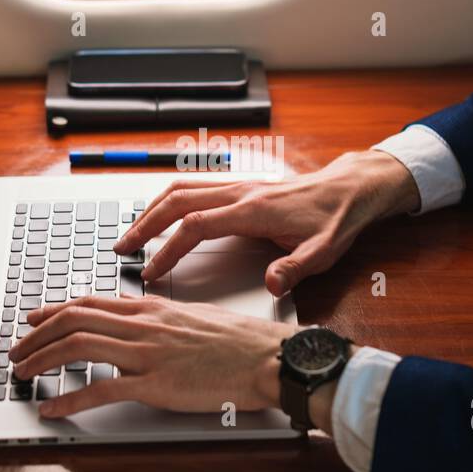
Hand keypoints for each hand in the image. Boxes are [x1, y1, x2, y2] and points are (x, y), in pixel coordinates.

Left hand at [9, 293, 303, 418]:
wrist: (268, 357)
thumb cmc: (242, 343)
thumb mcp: (196, 318)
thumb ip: (163, 320)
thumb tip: (142, 321)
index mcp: (153, 309)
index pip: (91, 302)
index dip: (55, 310)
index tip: (34, 318)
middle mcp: (144, 326)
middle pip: (74, 320)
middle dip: (37, 335)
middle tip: (17, 350)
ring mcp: (147, 354)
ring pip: (78, 348)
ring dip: (42, 360)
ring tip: (23, 374)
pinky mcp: (155, 384)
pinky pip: (100, 390)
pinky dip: (69, 399)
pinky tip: (52, 409)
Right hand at [114, 150, 420, 296]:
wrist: (350, 189)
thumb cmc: (337, 220)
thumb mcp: (324, 251)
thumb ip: (296, 269)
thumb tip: (271, 285)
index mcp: (253, 210)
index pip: (196, 227)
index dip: (169, 250)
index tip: (151, 272)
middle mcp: (239, 193)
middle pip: (177, 201)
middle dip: (145, 225)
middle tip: (122, 249)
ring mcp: (238, 186)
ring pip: (182, 190)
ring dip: (152, 210)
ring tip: (131, 234)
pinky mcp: (240, 187)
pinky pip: (194, 189)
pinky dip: (170, 201)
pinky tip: (160, 217)